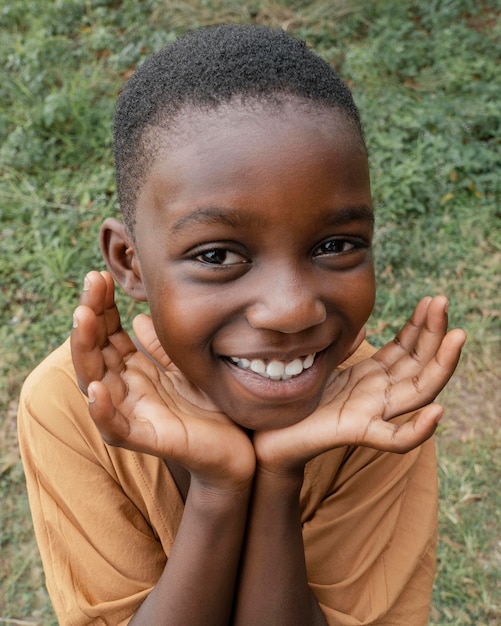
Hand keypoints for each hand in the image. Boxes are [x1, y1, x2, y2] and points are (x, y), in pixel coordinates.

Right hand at [71, 271, 254, 489]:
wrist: (239, 449)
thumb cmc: (210, 407)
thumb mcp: (187, 367)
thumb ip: (163, 348)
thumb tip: (140, 318)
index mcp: (136, 372)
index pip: (108, 335)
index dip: (103, 306)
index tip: (101, 275)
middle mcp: (128, 390)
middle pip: (96, 351)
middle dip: (89, 317)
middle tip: (91, 282)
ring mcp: (134, 414)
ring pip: (95, 382)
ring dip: (85, 350)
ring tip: (83, 318)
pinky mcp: (148, 438)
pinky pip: (116, 427)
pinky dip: (102, 410)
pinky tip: (96, 387)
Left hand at [253, 296, 465, 471]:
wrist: (269, 436)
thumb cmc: (297, 402)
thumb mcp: (324, 366)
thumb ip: (344, 348)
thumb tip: (360, 327)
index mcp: (370, 376)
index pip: (406, 349)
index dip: (421, 325)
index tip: (432, 300)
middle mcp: (378, 394)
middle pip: (419, 364)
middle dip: (434, 333)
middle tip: (443, 302)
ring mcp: (371, 414)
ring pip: (418, 393)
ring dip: (441, 366)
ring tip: (456, 336)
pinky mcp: (357, 433)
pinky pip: (393, 438)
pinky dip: (418, 430)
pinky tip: (438, 413)